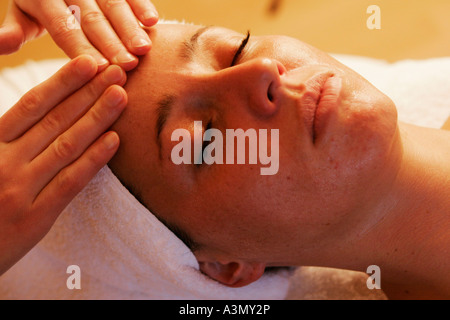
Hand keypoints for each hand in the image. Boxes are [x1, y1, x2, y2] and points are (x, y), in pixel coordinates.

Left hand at [0, 0, 157, 70]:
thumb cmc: (38, 4)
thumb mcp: (22, 14)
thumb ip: (14, 30)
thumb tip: (2, 46)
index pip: (64, 27)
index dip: (82, 47)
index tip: (101, 68)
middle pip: (91, 18)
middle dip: (111, 42)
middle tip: (128, 64)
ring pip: (112, 4)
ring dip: (130, 27)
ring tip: (143, 49)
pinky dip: (141, 5)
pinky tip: (153, 21)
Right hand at [0, 55, 126, 274]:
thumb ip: (8, 134)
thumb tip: (39, 107)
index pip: (33, 105)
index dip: (63, 82)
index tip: (89, 63)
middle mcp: (5, 162)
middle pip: (55, 120)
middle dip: (89, 93)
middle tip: (117, 72)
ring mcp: (21, 190)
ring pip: (67, 146)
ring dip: (97, 118)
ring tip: (121, 96)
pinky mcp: (35, 218)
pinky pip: (70, 183)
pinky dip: (93, 160)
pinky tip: (114, 140)